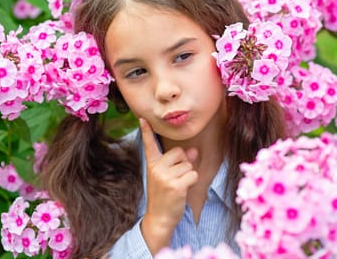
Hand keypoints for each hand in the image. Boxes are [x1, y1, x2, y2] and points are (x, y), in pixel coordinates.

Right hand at [139, 118, 197, 253]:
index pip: (149, 144)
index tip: (142, 118)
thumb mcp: (167, 176)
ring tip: (178, 185)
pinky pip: (193, 174)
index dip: (146, 131)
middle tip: (176, 178)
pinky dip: (193, 181)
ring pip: (188, 164)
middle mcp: (156, 168)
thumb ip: (179, 162)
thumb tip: (194, 151)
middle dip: (184, 163)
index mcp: (152, 164)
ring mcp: (165, 177)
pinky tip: (183, 190)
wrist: (159, 217)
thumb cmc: (165, 195)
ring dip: (188, 174)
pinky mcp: (175, 185)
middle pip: (180, 152)